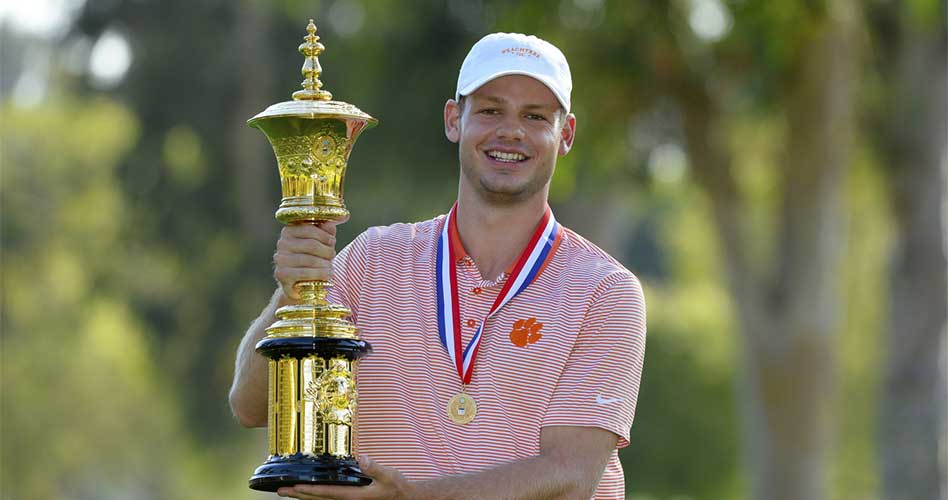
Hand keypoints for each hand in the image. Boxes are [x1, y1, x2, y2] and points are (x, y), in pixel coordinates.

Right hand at [273, 220, 342, 300]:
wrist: (299, 284)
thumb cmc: (312, 259)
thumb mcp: (321, 243)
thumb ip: (325, 232)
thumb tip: (330, 224)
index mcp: (289, 231)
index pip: (309, 228)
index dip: (324, 235)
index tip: (332, 241)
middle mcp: (282, 243)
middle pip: (312, 245)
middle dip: (327, 251)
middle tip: (332, 256)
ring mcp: (280, 259)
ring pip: (310, 259)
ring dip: (325, 264)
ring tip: (331, 267)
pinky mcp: (281, 274)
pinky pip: (305, 273)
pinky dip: (319, 274)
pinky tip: (327, 275)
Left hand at [276, 456, 413, 499]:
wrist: (405, 498)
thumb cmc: (397, 487)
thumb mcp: (389, 476)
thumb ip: (375, 468)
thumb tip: (362, 458)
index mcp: (354, 496)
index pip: (327, 493)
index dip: (310, 490)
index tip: (294, 487)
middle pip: (318, 499)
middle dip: (298, 495)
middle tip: (280, 490)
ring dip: (304, 496)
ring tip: (288, 491)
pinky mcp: (351, 499)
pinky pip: (328, 498)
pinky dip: (316, 495)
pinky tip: (309, 492)